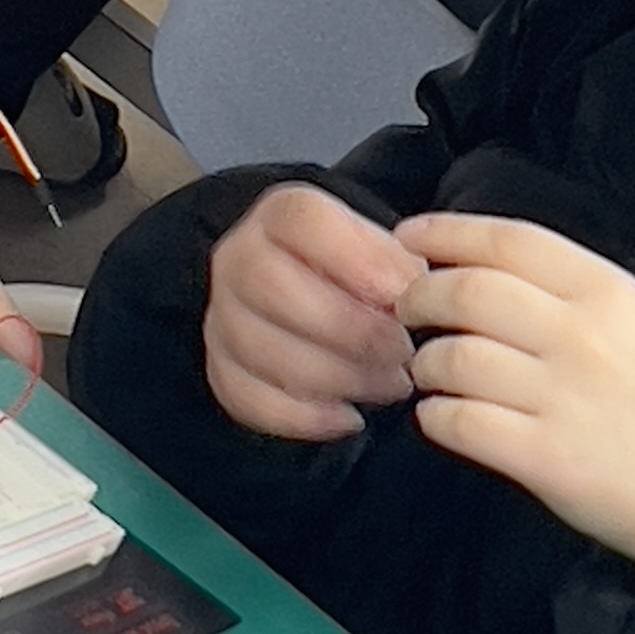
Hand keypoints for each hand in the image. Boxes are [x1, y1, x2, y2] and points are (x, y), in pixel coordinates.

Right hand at [204, 184, 422, 439]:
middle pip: (273, 287)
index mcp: (280, 215)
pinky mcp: (220, 369)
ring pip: (263, 350)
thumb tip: (415, 293)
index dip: (356, 259)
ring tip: (388, 385)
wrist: (309, 297)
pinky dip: (306, 417)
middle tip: (403, 353)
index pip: (301, 220)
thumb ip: (397, 264)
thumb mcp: (381, 249)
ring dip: (338, 377)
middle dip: (350, 330)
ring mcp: (221, 316)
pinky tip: (350, 417)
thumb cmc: (357, 274)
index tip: (404, 295)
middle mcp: (238, 258)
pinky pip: (250, 400)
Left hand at [399, 215, 634, 607]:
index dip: (446, 232)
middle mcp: (582, 336)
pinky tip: (443, 415)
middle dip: (419, 297)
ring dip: (424, 362)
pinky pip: (456, 421)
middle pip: (466, 291)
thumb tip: (486, 267)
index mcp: (609, 292)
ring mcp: (560, 397)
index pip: (509, 240)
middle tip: (408, 311)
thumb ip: (573, 290)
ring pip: (451, 355)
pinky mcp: (542, 456)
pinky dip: (435, 415)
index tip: (410, 238)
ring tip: (429, 371)